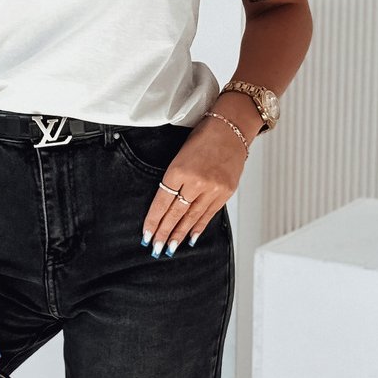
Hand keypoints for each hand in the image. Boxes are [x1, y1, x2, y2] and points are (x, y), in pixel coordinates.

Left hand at [140, 118, 247, 255]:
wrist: (231, 129)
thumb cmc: (203, 137)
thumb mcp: (180, 154)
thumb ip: (174, 178)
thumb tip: (165, 204)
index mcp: (178, 169)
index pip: (161, 202)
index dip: (153, 221)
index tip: (146, 235)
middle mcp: (195, 181)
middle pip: (175, 213)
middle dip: (164, 233)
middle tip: (155, 248)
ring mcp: (212, 188)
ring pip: (191, 217)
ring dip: (179, 234)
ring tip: (170, 248)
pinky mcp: (226, 192)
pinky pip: (209, 214)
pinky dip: (198, 227)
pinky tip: (190, 237)